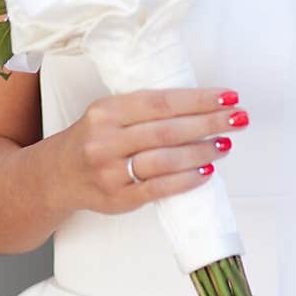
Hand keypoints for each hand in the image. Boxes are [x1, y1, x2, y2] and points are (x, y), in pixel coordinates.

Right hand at [57, 86, 249, 215]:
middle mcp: (106, 139)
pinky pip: (158, 188)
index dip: (197, 99)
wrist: (57, 176)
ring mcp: (110, 172)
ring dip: (202, 151)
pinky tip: (205, 171)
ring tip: (226, 144)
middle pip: (167, 130)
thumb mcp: (108, 113)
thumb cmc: (92, 139)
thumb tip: (199, 106)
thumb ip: (144, 109)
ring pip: (165, 160)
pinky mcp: (118, 199)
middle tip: (238, 118)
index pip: (160, 102)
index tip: (227, 97)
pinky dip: (186, 180)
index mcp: (106, 110)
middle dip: (209, 123)